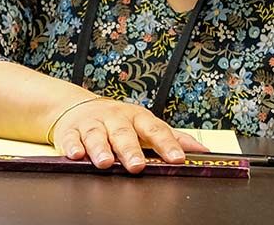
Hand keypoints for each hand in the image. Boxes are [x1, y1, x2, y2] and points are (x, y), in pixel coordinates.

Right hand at [50, 97, 209, 173]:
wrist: (77, 107)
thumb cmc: (118, 121)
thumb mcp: (145, 125)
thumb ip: (171, 138)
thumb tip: (202, 151)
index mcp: (137, 117)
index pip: (155, 130)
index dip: (167, 144)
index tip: (177, 159)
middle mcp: (116, 119)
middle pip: (124, 132)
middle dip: (130, 149)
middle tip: (137, 165)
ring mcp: (93, 123)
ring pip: (97, 134)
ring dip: (101, 148)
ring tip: (106, 162)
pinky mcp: (70, 131)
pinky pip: (71, 138)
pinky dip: (72, 146)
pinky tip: (76, 154)